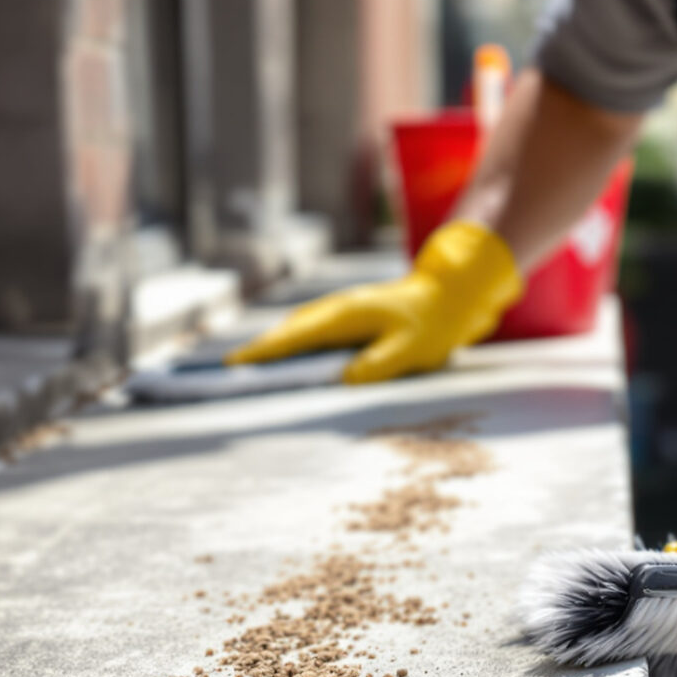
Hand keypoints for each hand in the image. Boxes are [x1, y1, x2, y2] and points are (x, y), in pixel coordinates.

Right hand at [227, 223, 520, 383]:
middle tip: (228, 370)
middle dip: (259, 348)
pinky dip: (292, 340)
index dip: (265, 352)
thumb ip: (378, 365)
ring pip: (298, 327)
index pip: (296, 337)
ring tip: (249, 366)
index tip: (237, 365)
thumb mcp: (409, 350)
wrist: (448, 296)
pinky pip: (311, 328)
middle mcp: (338, 308)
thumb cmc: (430, 325)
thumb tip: (345, 380)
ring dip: (274, 344)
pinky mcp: (348, 315)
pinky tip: (286, 354)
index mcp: (346, 316)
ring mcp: (341, 309)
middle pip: (289, 330)